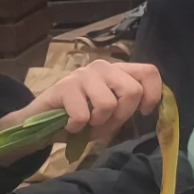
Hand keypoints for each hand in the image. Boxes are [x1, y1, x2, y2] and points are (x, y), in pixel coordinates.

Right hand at [0, 61, 162, 165]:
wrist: (40, 121)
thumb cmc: (81, 117)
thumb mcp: (111, 115)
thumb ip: (128, 108)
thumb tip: (146, 108)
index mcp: (119, 71)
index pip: (149, 72)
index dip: (153, 94)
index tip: (143, 112)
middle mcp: (104, 67)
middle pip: (132, 90)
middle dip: (122, 114)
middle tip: (105, 121)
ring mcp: (84, 74)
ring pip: (108, 103)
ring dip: (97, 122)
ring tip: (86, 121)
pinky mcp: (64, 86)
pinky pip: (83, 114)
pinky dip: (77, 127)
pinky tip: (70, 124)